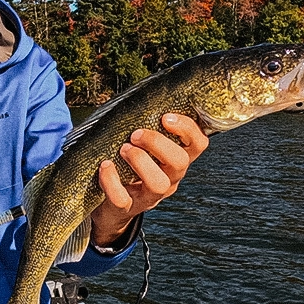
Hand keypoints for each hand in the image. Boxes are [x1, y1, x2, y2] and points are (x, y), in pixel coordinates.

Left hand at [90, 113, 208, 246]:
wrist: (112, 205)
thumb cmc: (129, 163)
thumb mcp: (144, 146)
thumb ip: (148, 126)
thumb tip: (140, 95)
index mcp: (177, 159)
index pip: (198, 144)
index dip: (188, 129)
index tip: (166, 118)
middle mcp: (170, 178)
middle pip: (180, 162)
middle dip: (157, 143)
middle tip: (136, 134)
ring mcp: (150, 196)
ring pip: (158, 183)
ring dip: (140, 161)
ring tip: (123, 149)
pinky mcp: (128, 207)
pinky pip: (122, 199)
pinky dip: (111, 180)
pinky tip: (105, 165)